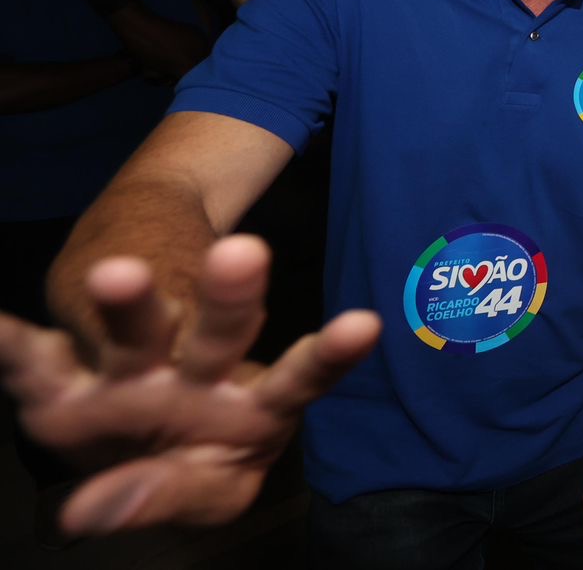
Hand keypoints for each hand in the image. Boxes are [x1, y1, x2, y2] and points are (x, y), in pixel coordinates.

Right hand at [0, 236, 378, 534]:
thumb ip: (168, 496)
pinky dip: (10, 344)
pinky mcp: (59, 378)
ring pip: (136, 328)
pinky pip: (31, 361)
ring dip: (129, 300)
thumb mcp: (205, 488)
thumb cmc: (191, 457)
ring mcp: (126, 368)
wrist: (127, 438)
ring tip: (117, 273)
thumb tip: (94, 511)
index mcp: (250, 403)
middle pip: (219, 331)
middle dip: (231, 296)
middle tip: (242, 253)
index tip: (366, 324)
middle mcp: (193, 373)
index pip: (297, 381)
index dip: (329, 356)